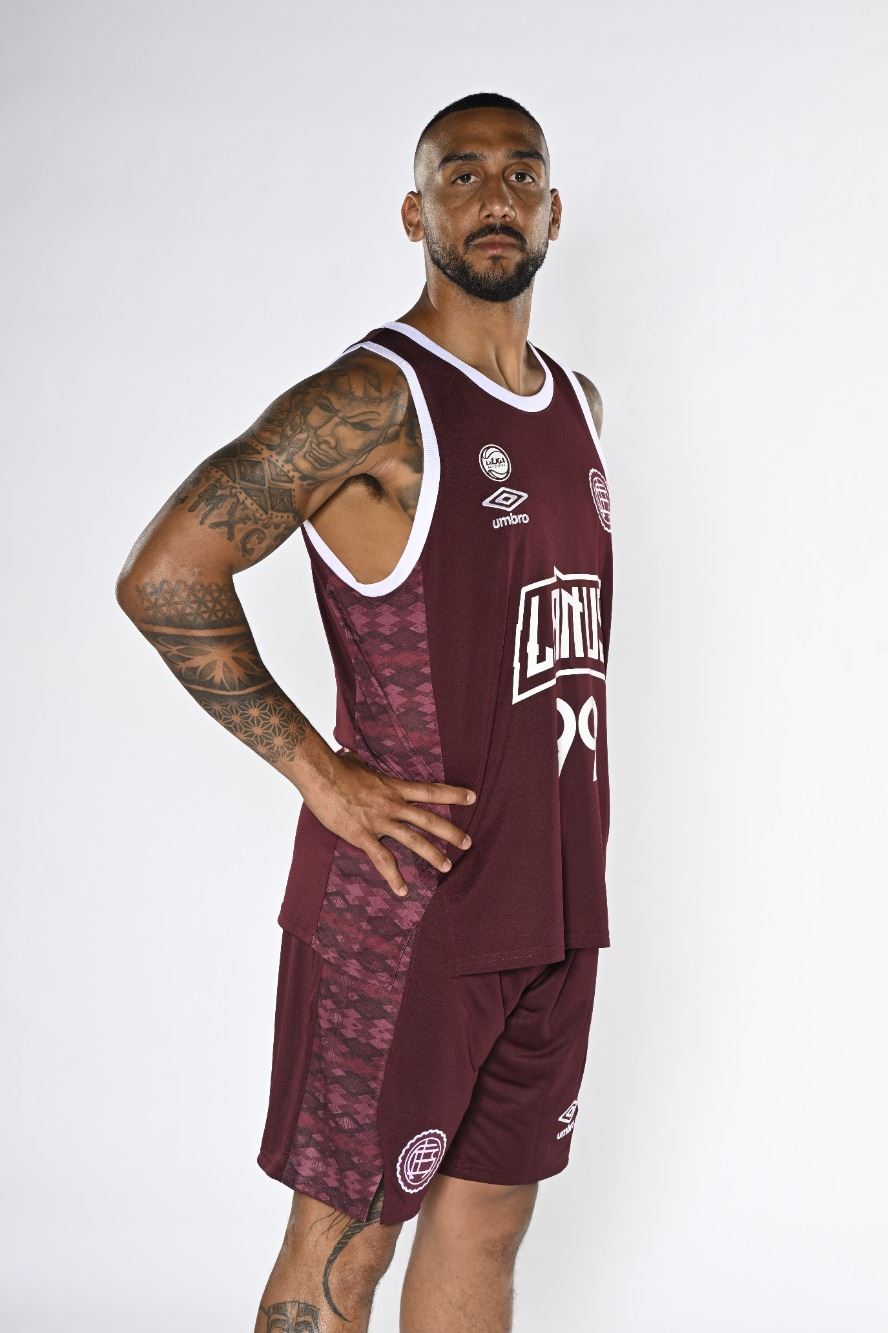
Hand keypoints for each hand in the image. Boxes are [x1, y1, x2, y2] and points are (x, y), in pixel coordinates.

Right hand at [303, 748, 475, 897]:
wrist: (319, 774)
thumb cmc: (336, 765)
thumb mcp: (361, 763)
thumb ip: (367, 767)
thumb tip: (356, 756)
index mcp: (394, 787)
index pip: (430, 791)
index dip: (452, 794)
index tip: (472, 797)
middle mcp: (392, 804)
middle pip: (428, 819)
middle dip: (451, 832)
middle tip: (468, 843)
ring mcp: (379, 821)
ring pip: (413, 840)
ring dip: (432, 854)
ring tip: (447, 867)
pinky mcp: (362, 835)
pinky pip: (382, 859)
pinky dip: (393, 876)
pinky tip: (402, 890)